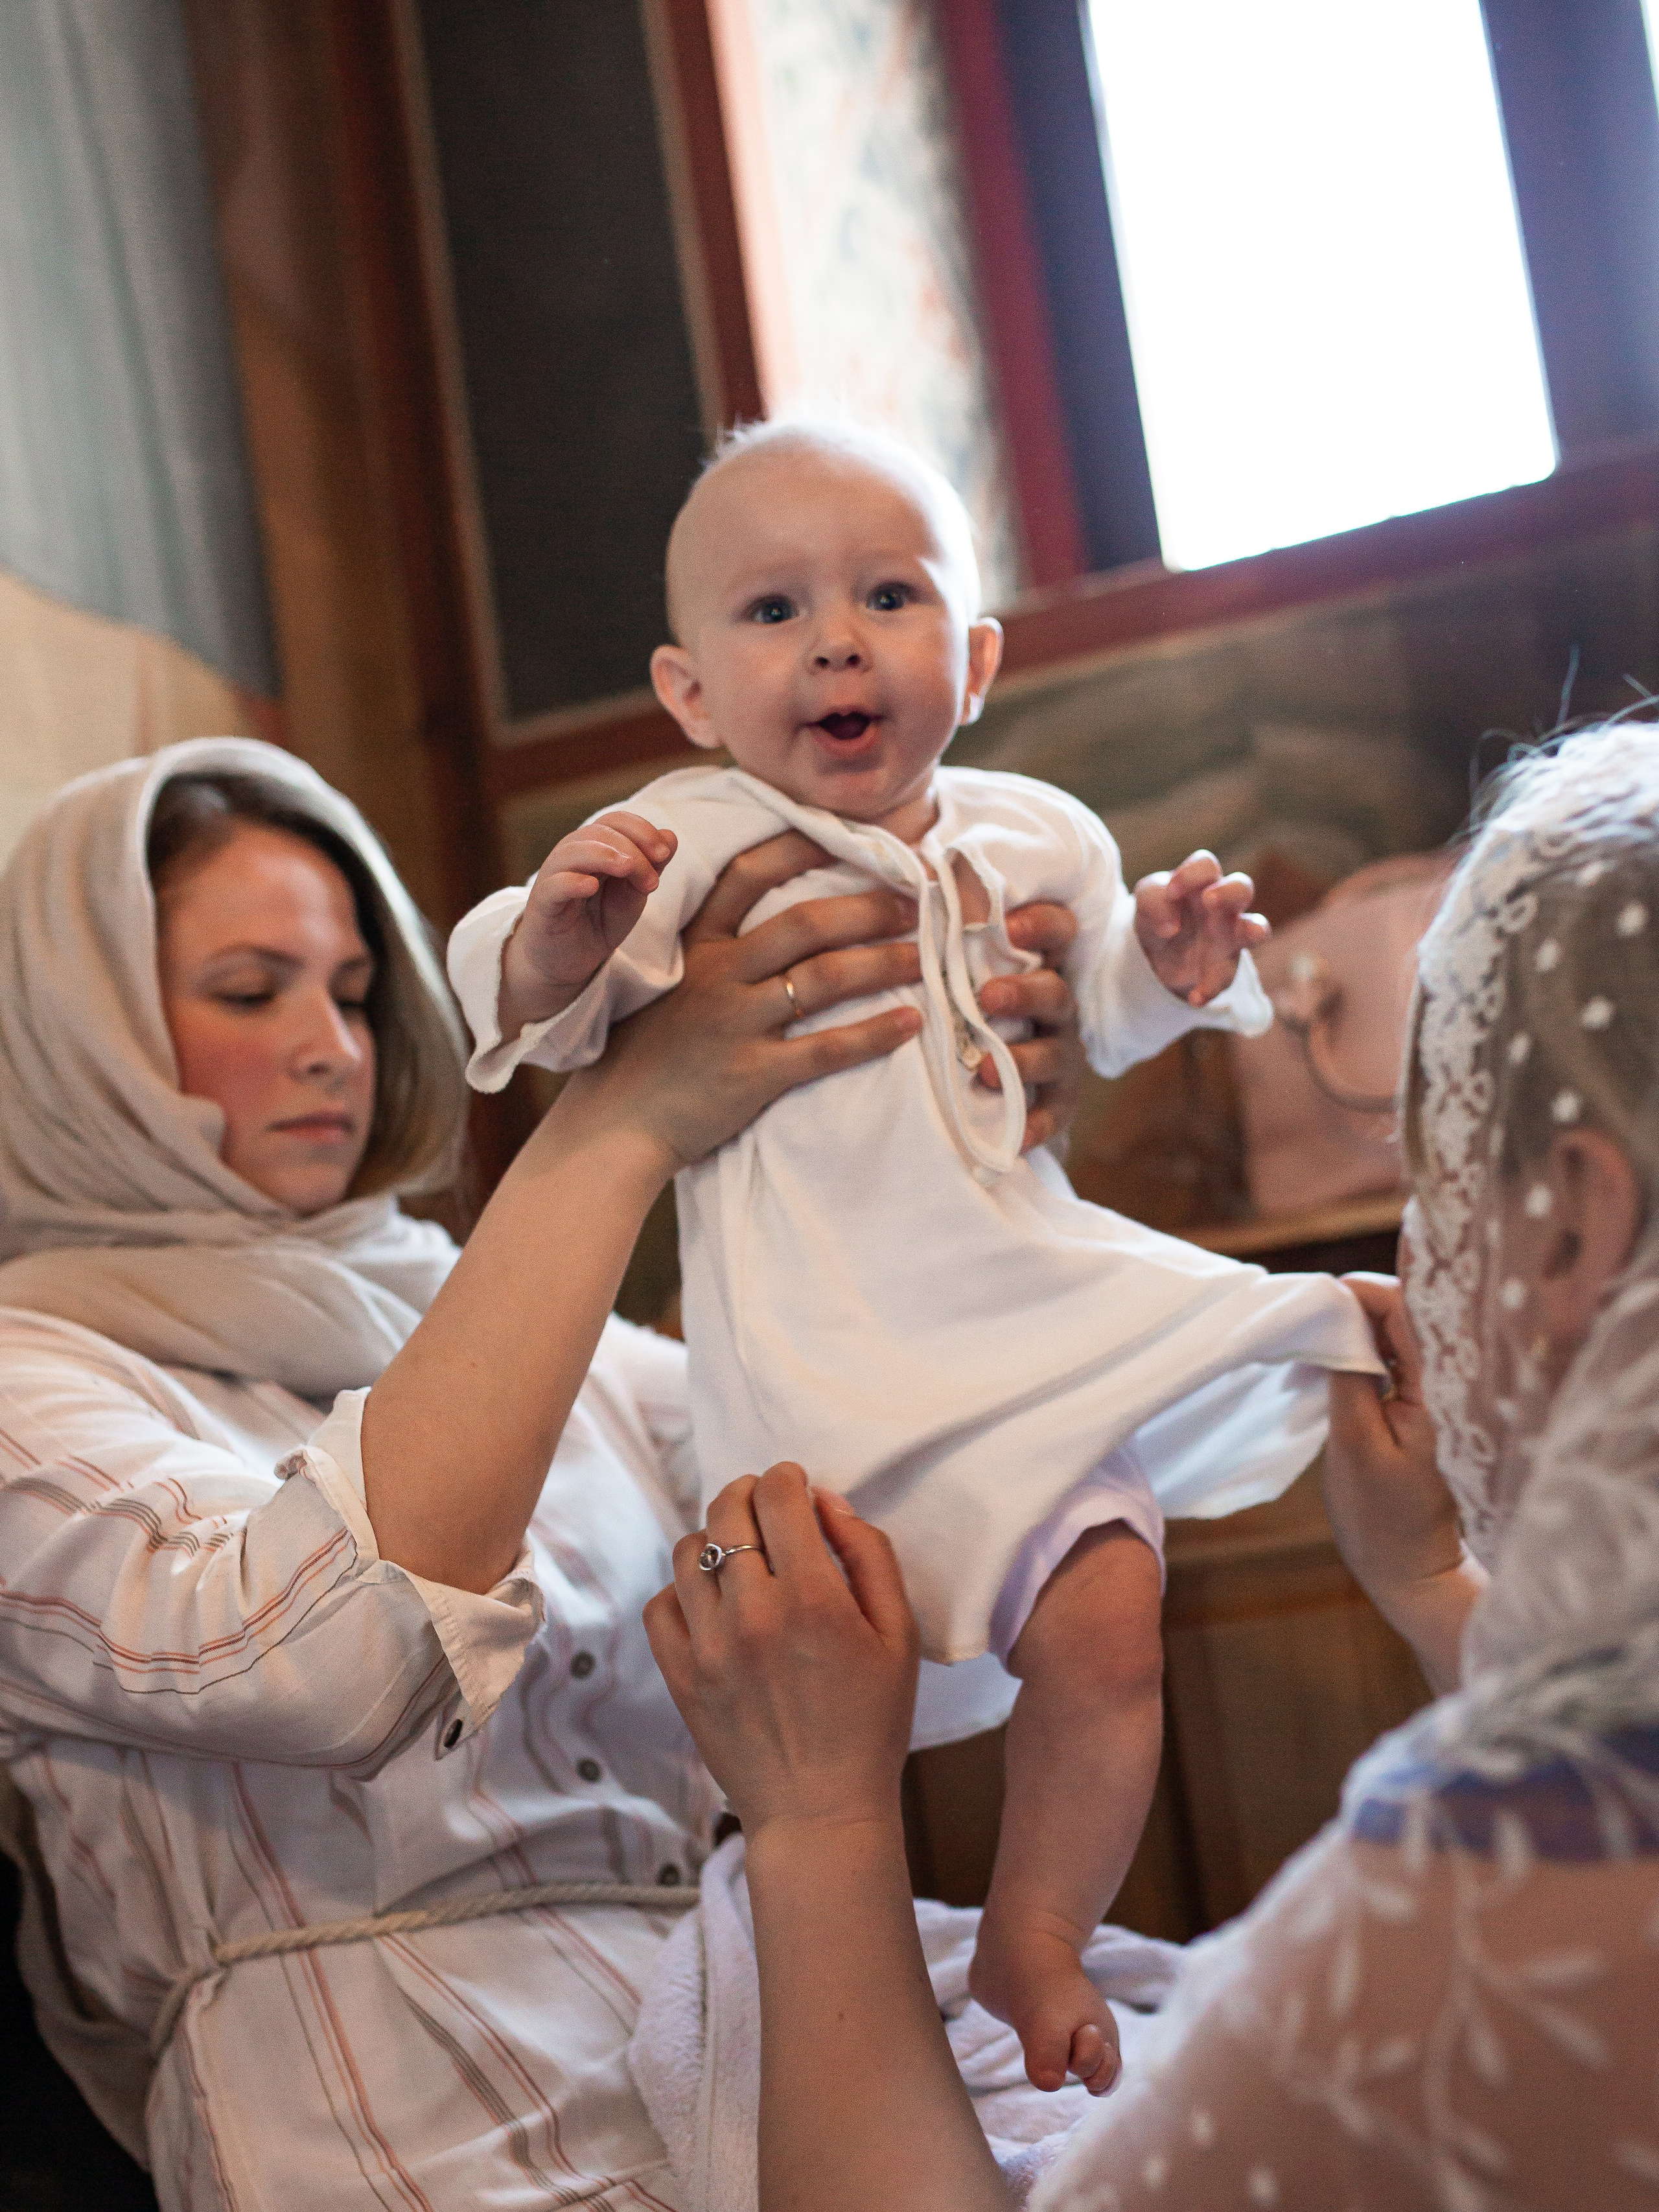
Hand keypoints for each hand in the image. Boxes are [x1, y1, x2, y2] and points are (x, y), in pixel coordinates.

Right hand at [500, 812, 677, 1038]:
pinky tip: (591, 886)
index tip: (665, 854)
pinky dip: (572, 881)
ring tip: (628, 869)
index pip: (616, 822)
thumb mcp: (633, 894)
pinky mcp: (543, 903)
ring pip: (573, 851)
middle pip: (599, 833)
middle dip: (632, 850)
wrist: (569, 961)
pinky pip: (554, 885)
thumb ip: (650, 867)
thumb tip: (671, 836)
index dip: (642, 830)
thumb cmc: (599, 921)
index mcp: (595, 847)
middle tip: (652, 881)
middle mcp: (572, 854)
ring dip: (605, 856)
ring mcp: (554, 876)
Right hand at [559, 830, 923, 1172]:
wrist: (617, 1122)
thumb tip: (776, 925)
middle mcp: (717, 975)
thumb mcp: (668, 983)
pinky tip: (911, 1022)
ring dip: (885, 962)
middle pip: (806, 923)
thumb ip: (713, 951)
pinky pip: (827, 1048)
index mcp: (697, 945)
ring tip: (926, 956)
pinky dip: (875, 1033)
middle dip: (869, 907)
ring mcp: (736, 1024)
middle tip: (916, 902)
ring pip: (826, 979)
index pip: (749, 874)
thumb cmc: (645, 1052)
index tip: (855, 834)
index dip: (804, 846)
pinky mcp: (754, 1075)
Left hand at [645, 1465, 919, 1838]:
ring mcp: (709, 1645)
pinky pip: (660, 1605)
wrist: (821, 1811)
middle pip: (727, 1510)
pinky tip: (710, 1601)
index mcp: (813, 1598)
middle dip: (748, 1494)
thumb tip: (828, 1502)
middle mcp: (753, 1613)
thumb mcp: (899, 1635)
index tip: (794, 1486)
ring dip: (714, 1538)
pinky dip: (681, 1591)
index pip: (778, 1496)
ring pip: (688, 1550)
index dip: (786, 1478)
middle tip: (766, 1508)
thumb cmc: (871, 1723)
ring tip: (739, 1554)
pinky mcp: (681, 1676)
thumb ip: (870, 1555)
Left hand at [978, 902, 1084, 1152]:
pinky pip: (1053, 1115)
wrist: (993, 1067)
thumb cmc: (970, 992)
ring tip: (980, 1067)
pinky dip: (1034, 1126)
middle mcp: (1057, 1004)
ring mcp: (1060, 1052)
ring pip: (1054, 1053)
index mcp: (1039, 961)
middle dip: (1024, 992)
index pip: (1057, 929)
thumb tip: (914, 865)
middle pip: (1056, 992)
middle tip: (985, 995)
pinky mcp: (1057, 1101)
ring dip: (1022, 1059)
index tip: (1007, 924)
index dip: (1040, 924)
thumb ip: (953, 919)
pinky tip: (1012, 1139)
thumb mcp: (967, 955)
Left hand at [1134, 850, 1267, 1007]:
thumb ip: (1154, 900)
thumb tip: (1171, 927)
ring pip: (1258, 928)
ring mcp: (1228, 936)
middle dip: (1230, 892)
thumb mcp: (1146, 899)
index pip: (1207, 866)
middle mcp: (1221, 906)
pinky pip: (1227, 977)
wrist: (1153, 952)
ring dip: (1255, 930)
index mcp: (1200, 883)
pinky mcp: (1223, 967)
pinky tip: (1194, 997)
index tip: (1171, 892)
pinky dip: (1212, 988)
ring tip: (1248, 935)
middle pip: (1243, 887)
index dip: (1192, 875)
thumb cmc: (1158, 913)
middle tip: (1210, 900)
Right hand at [1324, 1272, 1481, 1687]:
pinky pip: (1400, 1359)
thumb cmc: (1382, 1517)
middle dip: (1359, 1307)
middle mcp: (1453, 1385)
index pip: (1411, 1311)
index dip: (1365, 1293)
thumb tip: (1340, 1318)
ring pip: (1402, 1334)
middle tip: (1311, 1318)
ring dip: (1361, 1330)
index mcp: (1445, 1390)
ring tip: (1318, 1340)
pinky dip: (1368, 1353)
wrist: (1412, 1570)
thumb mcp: (1355, 1444)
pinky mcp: (1427, 1407)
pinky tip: (1338, 1364)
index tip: (1321, 1298)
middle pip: (1410, 1315)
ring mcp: (1442, 1396)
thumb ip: (1351, 1376)